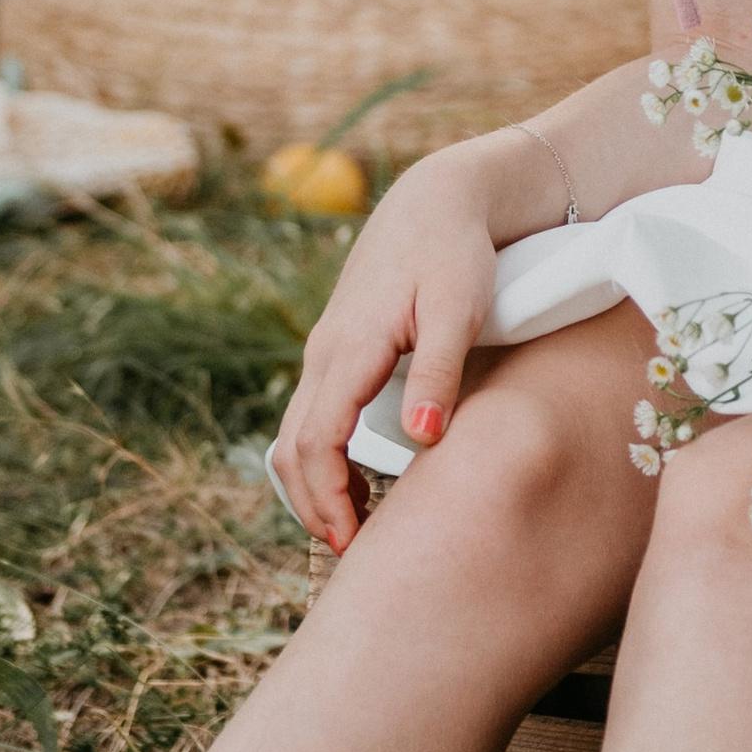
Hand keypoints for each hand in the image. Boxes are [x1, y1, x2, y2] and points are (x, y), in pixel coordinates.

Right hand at [268, 146, 500, 554]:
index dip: (329, 499)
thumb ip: (438, 374)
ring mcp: (325, 350)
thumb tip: (420, 441)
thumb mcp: (458, 309)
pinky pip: (312, 415)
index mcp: (350, 348)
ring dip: (313, 485)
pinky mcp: (337, 350)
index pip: (318, 442)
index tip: (355, 544)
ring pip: (295, 433)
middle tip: (353, 553)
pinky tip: (360, 480)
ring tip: (354, 526)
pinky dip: (321, 458)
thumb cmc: (456, 252)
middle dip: (313, 505)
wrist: (436, 198)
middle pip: (293, 447)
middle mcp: (325, 353)